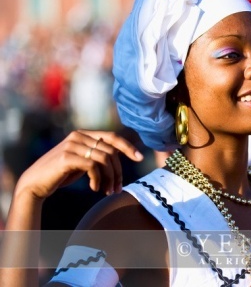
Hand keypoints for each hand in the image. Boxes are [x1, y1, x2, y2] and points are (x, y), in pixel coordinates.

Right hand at [15, 130, 143, 200]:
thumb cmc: (62, 174)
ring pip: (105, 159)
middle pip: (111, 151)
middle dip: (118, 172)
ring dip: (110, 178)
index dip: (127, 146)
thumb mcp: (83, 161)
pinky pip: (93, 166)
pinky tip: (95, 189)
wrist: (35, 184)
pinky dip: (98, 179)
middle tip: (117, 188)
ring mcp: (72, 145)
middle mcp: (78, 136)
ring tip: (107, 191)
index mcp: (84, 134)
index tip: (139, 157)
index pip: (112, 136)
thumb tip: (120, 156)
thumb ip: (97, 155)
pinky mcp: (67, 157)